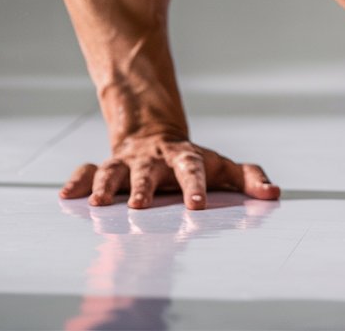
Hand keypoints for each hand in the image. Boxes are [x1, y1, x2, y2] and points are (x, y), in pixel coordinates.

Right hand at [58, 133, 280, 209]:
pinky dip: (78, 181)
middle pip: (150, 170)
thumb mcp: (225, 167)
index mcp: (187, 158)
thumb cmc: (195, 162)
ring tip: (102, 204)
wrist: (154, 137)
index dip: (195, 186)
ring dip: (108, 185)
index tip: (196, 206)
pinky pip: (89, 171)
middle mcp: (156, 159)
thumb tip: (275, 193)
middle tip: (140, 207)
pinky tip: (69, 195)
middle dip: (145, 187)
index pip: (194, 169)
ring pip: (116, 170)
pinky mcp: (107, 167)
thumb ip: (250, 178)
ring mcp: (129, 162)